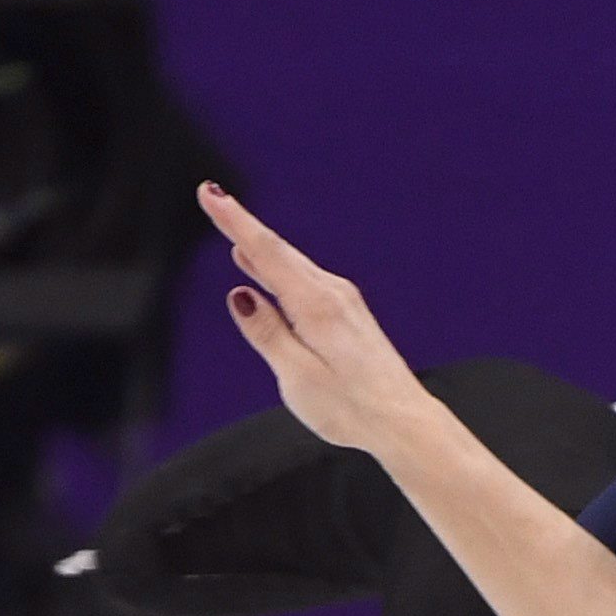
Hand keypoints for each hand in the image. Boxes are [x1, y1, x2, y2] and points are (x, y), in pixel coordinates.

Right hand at [200, 184, 427, 455]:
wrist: (405, 422)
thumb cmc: (354, 408)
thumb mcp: (297, 376)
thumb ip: (266, 333)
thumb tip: (239, 296)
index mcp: (316, 306)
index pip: (266, 251)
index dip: (234, 220)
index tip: (210, 194)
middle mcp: (333, 295)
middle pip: (280, 251)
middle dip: (243, 226)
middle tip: (213, 199)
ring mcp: (345, 303)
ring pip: (293, 266)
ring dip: (262, 248)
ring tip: (234, 233)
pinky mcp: (350, 316)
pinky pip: (307, 281)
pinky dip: (282, 270)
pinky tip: (269, 272)